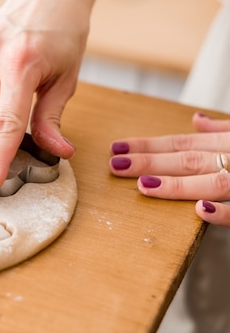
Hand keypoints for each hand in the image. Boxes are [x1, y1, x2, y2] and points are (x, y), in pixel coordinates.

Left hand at [109, 112, 229, 226]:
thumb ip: (224, 129)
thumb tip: (197, 120)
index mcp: (229, 143)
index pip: (182, 144)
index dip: (148, 146)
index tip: (117, 148)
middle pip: (188, 160)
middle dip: (149, 162)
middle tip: (115, 164)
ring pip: (212, 182)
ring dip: (177, 184)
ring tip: (143, 185)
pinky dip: (224, 212)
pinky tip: (200, 210)